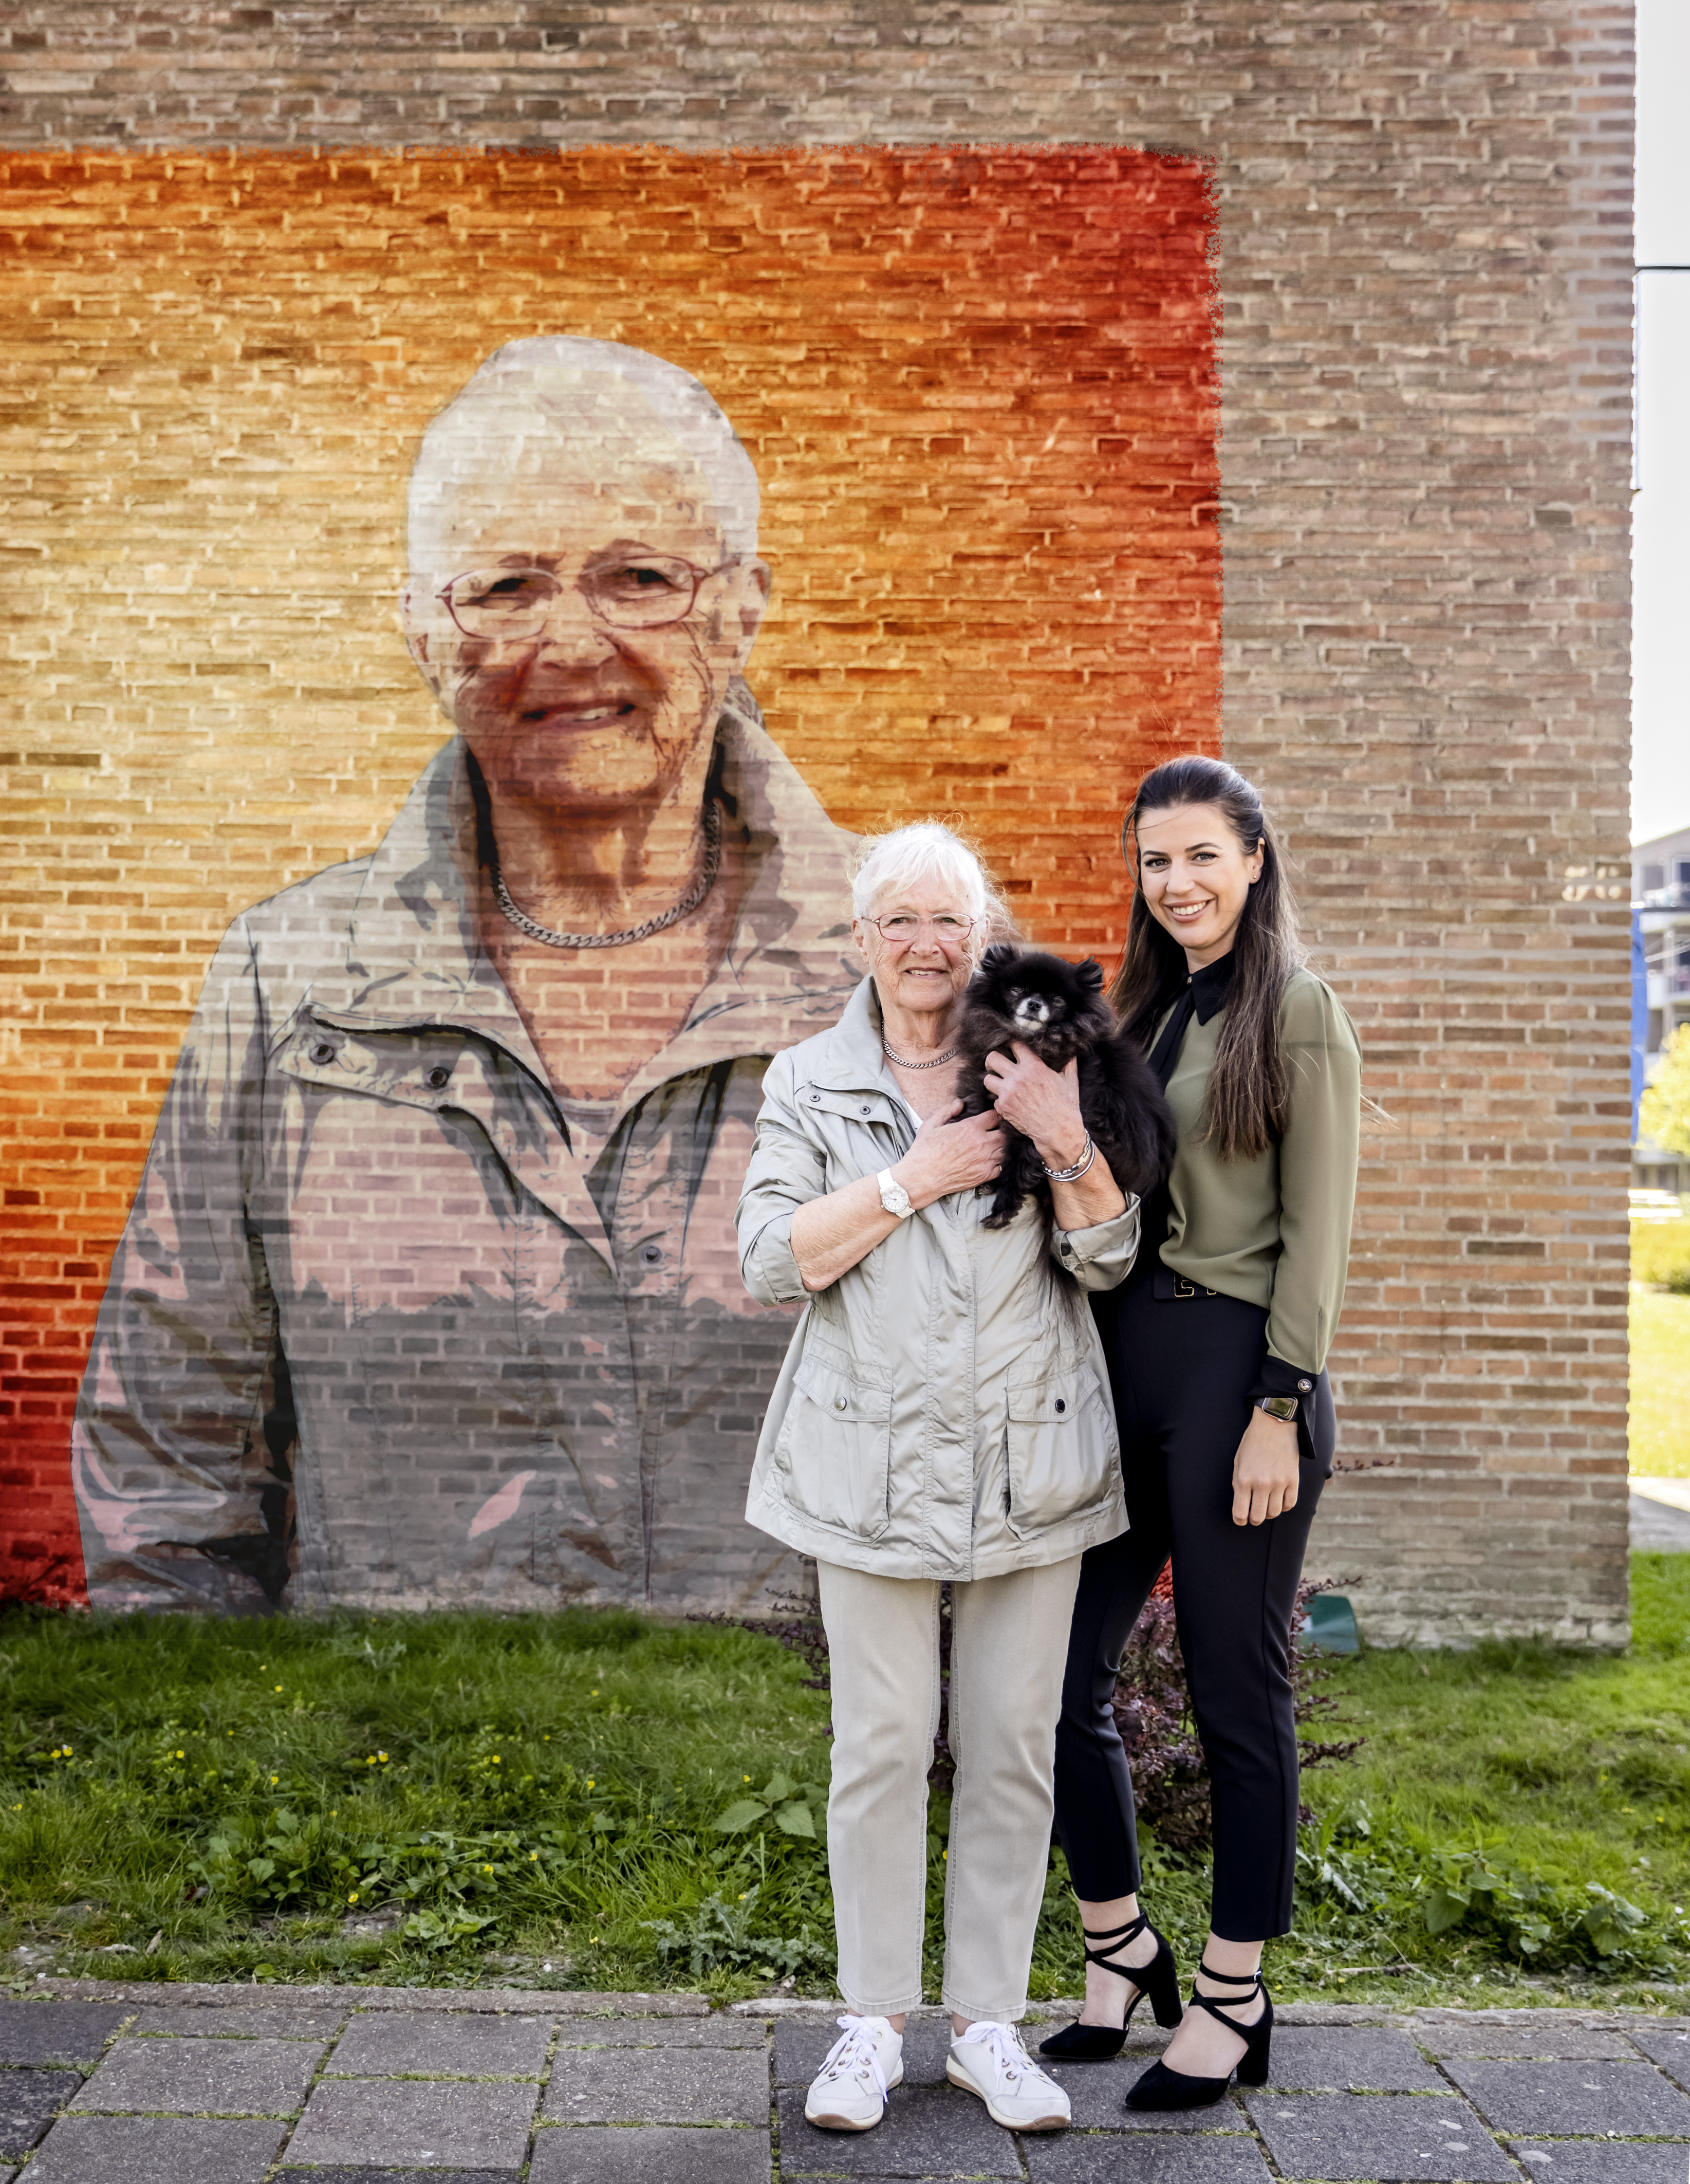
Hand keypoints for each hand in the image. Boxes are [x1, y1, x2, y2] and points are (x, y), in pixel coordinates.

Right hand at [893, 1100, 1003, 1207]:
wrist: (921, 1177)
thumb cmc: (924, 1151)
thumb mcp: (931, 1125)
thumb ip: (948, 1111)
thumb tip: (960, 1103)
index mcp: (970, 1128)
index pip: (995, 1116)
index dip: (995, 1114)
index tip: (993, 1115)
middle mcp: (981, 1144)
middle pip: (1005, 1133)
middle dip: (1003, 1130)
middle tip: (997, 1130)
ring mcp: (985, 1161)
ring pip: (1006, 1149)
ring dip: (1002, 1145)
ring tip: (995, 1144)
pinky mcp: (984, 1175)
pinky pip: (1001, 1166)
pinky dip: (1000, 1162)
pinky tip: (992, 1159)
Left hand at [981, 1044, 1086, 1168]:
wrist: (1059, 1131)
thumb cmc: (1066, 1105)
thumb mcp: (1070, 1079)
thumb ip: (1068, 1061)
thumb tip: (1069, 1050)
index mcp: (1033, 1066)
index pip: (1013, 1044)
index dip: (1012, 1045)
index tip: (1012, 1050)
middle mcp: (1017, 1077)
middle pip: (992, 1058)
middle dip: (993, 1060)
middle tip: (998, 1065)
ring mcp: (1008, 1093)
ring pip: (987, 1079)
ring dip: (993, 1080)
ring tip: (1001, 1083)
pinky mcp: (1003, 1108)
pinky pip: (994, 1099)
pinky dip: (1000, 1100)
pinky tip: (1010, 1102)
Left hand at [1231, 1408, 1299, 1525]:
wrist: (1274, 1425)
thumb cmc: (1252, 1442)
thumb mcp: (1238, 1461)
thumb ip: (1238, 1483)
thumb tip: (1242, 1503)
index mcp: (1244, 1480)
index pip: (1240, 1513)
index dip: (1240, 1520)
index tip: (1241, 1519)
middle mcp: (1261, 1484)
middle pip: (1258, 1517)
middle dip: (1254, 1519)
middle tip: (1253, 1515)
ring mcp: (1279, 1483)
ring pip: (1275, 1512)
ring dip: (1269, 1512)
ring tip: (1266, 1505)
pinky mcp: (1293, 1480)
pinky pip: (1290, 1504)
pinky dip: (1284, 1506)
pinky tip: (1279, 1499)